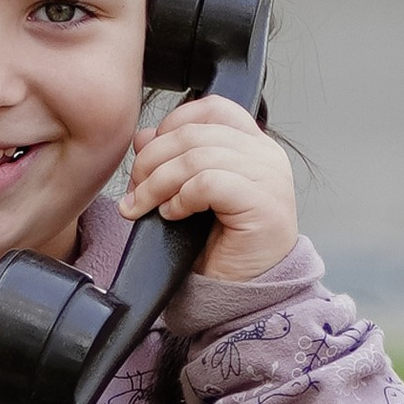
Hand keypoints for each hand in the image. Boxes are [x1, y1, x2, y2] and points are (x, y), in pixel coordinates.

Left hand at [120, 90, 297, 283]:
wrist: (246, 294)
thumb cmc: (224, 248)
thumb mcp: (192, 195)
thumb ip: (175, 160)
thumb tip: (144, 136)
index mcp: (254, 146)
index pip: (212, 109)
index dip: (172, 124)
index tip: (149, 155)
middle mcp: (266, 155)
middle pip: (195, 132)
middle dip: (153, 159)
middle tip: (135, 189)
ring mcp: (268, 177)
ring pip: (196, 156)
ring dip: (158, 182)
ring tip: (144, 206)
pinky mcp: (263, 203)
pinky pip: (209, 183)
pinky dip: (181, 198)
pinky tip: (172, 215)